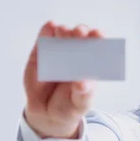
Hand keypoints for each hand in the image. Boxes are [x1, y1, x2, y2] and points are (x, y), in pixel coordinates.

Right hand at [23, 21, 102, 138]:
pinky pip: (44, 40)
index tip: (98, 34)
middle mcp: (76, 55)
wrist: (47, 114)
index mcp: (90, 66)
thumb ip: (82, 94)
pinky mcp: (41, 54)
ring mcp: (58, 52)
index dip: (98, 39)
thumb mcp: (80, 104)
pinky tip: (50, 26)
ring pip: (62, 35)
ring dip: (64, 30)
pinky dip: (46, 31)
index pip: (97, 48)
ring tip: (63, 31)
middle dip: (81, 32)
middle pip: (80, 37)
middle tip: (79, 33)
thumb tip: (82, 82)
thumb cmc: (69, 106)